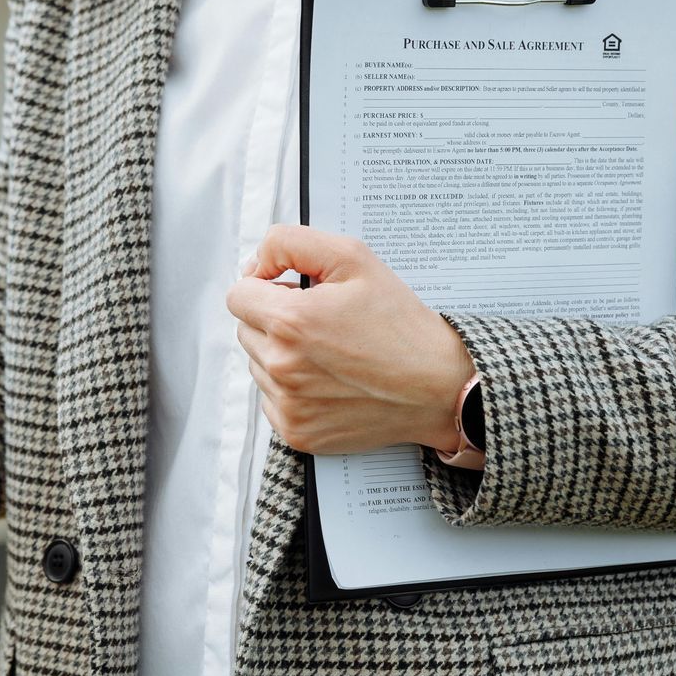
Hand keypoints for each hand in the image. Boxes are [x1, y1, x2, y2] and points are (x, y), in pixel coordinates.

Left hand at [226, 224, 473, 454]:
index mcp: (290, 321)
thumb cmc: (400, 323)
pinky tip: (329, 380)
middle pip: (245, 328)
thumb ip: (291, 244)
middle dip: (273, 319)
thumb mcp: (353, 258)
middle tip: (320, 321)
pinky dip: (291, 388)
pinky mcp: (296, 432)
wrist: (438, 387)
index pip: (238, 295)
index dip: (266, 285)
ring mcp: (288, 404)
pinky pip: (271, 399)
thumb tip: (255, 262)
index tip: (293, 290)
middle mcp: (281, 366)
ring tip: (329, 351)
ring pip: (257, 364)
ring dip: (281, 353)